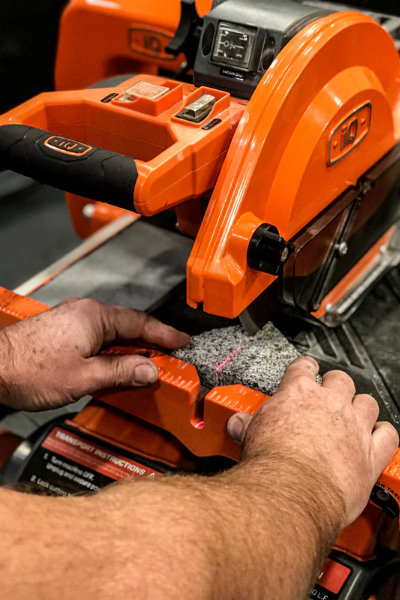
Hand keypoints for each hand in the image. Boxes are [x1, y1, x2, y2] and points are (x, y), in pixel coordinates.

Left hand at [0, 298, 189, 411]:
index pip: (140, 323)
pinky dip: (111, 349)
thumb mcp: (84, 377)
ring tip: (146, 363)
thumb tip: (150, 369)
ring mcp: (71, 319)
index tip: (181, 341)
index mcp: (94, 317)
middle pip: (127, 325)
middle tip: (170, 355)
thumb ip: (121, 372)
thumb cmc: (30, 371)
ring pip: (111, 331)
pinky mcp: (61, 330)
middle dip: (149, 341)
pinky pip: (96, 336)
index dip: (164, 334)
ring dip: (129, 347)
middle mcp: (84, 312)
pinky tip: (114, 363)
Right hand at [227, 356, 398, 527]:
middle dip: (336, 385)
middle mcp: (330, 403)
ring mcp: (353, 426)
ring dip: (361, 407)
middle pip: (341, 380)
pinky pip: (388, 434)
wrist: (291, 491)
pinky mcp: (370, 453)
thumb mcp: (250, 436)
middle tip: (329, 396)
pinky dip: (384, 433)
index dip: (306, 368)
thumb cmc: (272, 464)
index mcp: (299, 392)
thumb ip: (246, 424)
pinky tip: (377, 436)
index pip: (304, 367)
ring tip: (354, 414)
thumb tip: (238, 423)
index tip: (306, 371)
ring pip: (367, 402)